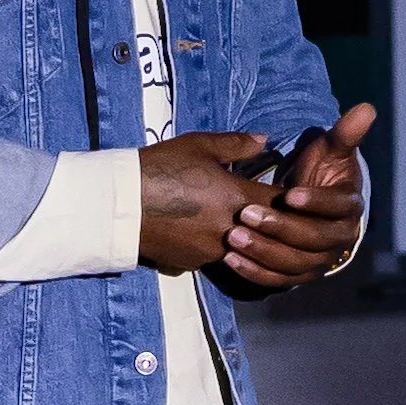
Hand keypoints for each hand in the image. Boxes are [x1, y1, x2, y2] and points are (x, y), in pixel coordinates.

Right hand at [137, 132, 275, 272]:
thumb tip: (263, 141)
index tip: (283, 195)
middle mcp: (232, 230)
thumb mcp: (199, 146)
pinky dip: (212, 245)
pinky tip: (197, 230)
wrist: (120, 203)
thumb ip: (236, 144)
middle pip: (266, 231)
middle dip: (266, 221)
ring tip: (222, 217)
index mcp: (238, 197)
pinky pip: (213, 256)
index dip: (285, 199)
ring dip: (240, 235)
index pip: (281, 203)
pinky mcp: (193, 263)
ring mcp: (213, 251)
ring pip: (241, 246)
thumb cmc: (160, 168)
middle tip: (255, 208)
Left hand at [220, 101, 375, 290]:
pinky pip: (277, 279)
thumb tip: (367, 108)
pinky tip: (230, 258)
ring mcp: (319, 261)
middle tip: (246, 214)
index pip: (336, 208)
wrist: (312, 204)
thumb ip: (345, 133)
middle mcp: (339, 239)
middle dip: (280, 228)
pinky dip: (254, 272)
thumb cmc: (320, 172)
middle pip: (313, 239)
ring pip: (294, 262)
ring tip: (233, 237)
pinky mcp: (298, 275)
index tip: (288, 194)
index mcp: (350, 208)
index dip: (315, 202)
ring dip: (262, 251)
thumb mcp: (331, 150)